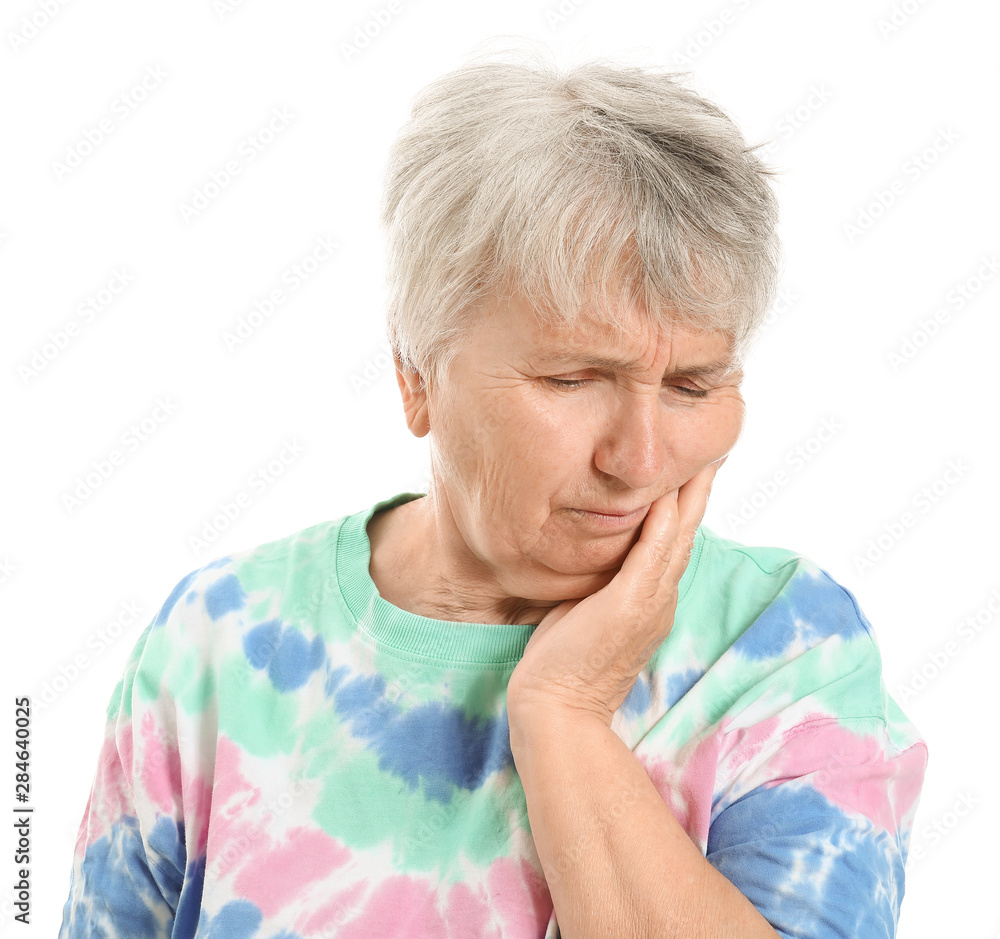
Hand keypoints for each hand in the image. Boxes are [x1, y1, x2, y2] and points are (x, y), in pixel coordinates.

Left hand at [506, 458, 723, 728]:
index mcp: (651, 598)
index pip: (673, 541)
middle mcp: (659, 597)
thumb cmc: (563, 662)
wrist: (556, 708)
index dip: (684, 505)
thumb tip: (593, 550)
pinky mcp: (631, 604)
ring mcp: (650, 602)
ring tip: (703, 458)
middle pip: (687, 532)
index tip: (690, 470)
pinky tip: (668, 493)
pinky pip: (653, 553)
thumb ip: (600, 579)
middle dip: (698, 490)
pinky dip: (663, 522)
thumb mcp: (587, 608)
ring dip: (690, 496)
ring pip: (678, 537)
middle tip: (712, 449)